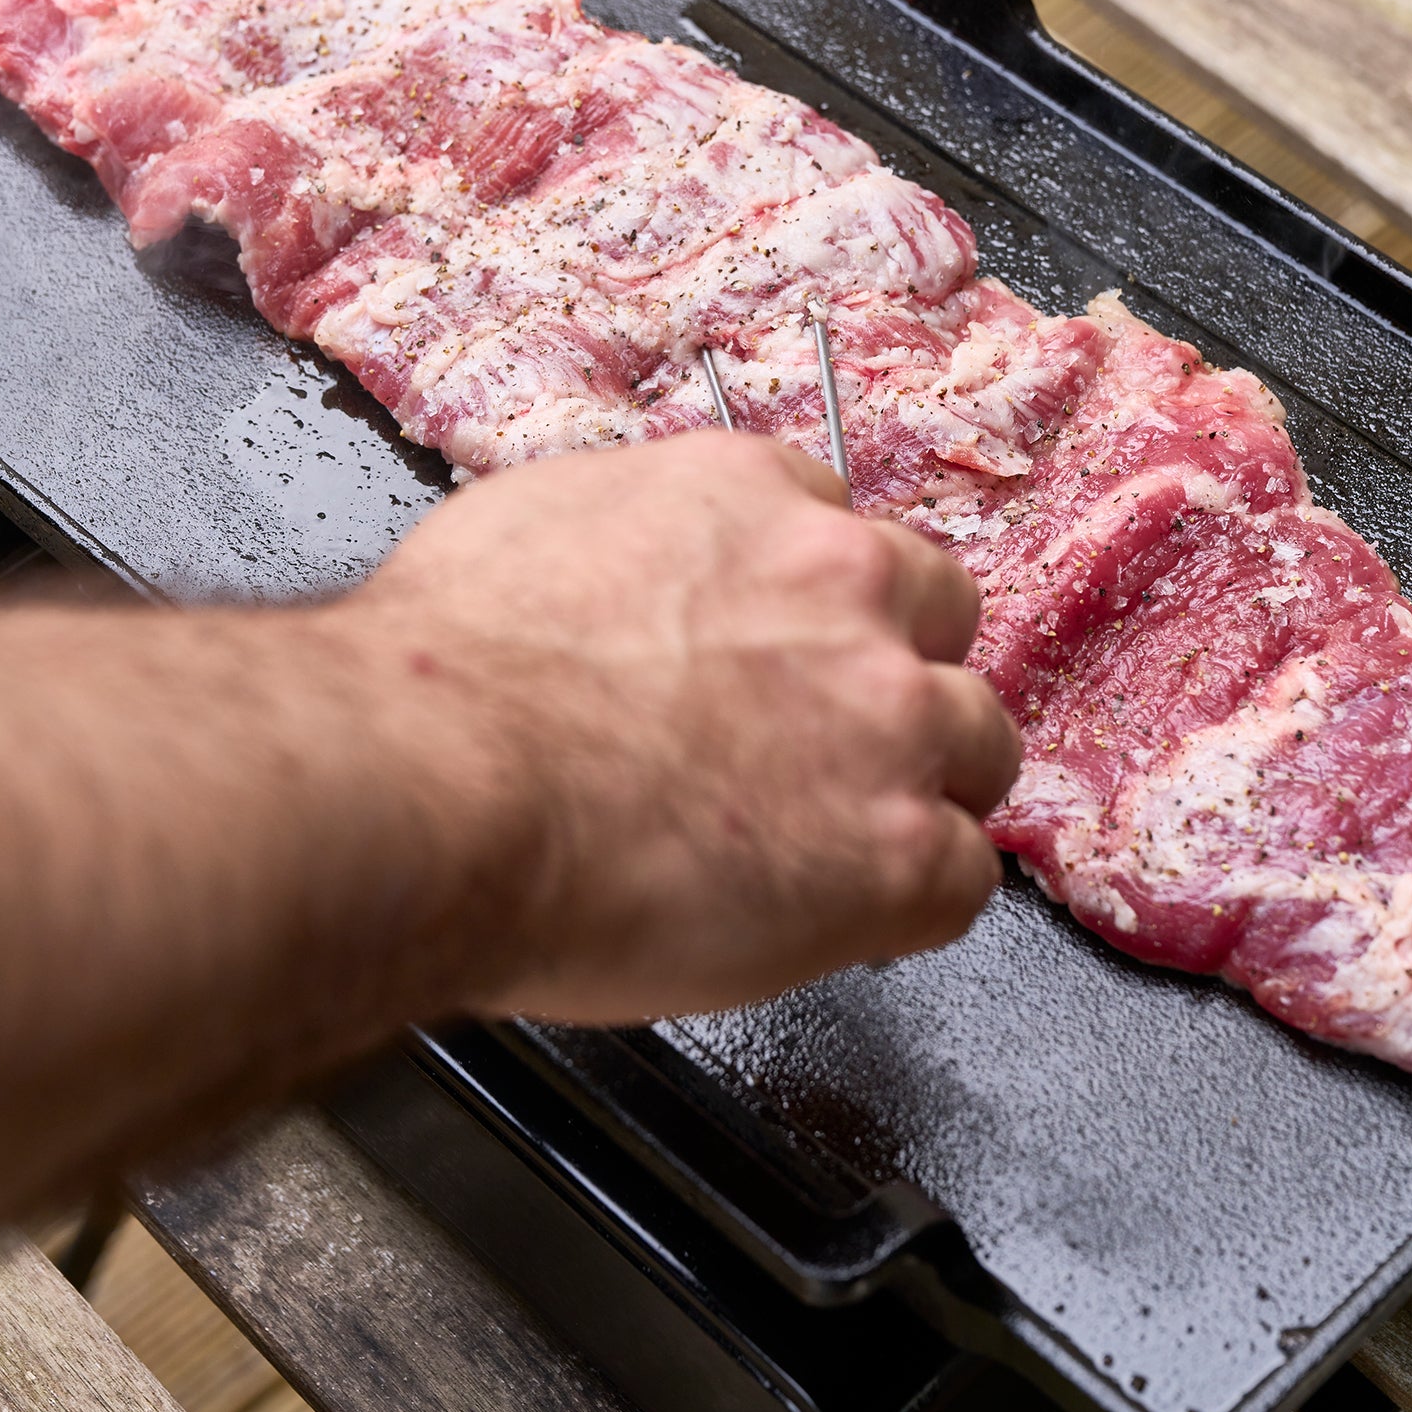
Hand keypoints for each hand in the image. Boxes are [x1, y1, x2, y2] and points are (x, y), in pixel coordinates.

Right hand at [339, 429, 1019, 1021]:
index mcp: (753, 493)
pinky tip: (839, 918)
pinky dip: (909, 904)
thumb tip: (627, 582)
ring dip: (920, 788)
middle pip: (938, 618)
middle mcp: (843, 583)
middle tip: (823, 747)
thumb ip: (630, 545)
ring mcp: (885, 715)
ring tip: (834, 844)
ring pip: (977, 742)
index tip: (787, 658)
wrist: (434, 781)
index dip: (817, 609)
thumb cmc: (444, 675)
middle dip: (891, 678)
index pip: (842, 535)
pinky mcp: (897, 850)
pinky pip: (966, 878)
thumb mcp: (530, 530)